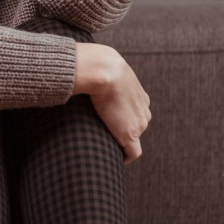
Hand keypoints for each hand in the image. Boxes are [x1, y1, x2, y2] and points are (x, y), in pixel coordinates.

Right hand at [74, 43, 151, 162]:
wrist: (103, 70)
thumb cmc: (98, 65)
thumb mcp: (104, 66)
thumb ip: (99, 70)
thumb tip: (79, 65)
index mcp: (141, 96)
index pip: (136, 111)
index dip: (123, 117)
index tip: (111, 120)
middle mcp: (143, 111)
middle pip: (137, 125)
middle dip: (124, 129)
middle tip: (106, 133)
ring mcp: (138, 124)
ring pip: (133, 137)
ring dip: (122, 141)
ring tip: (107, 143)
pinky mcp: (129, 134)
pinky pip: (133, 152)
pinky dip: (126, 157)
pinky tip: (117, 159)